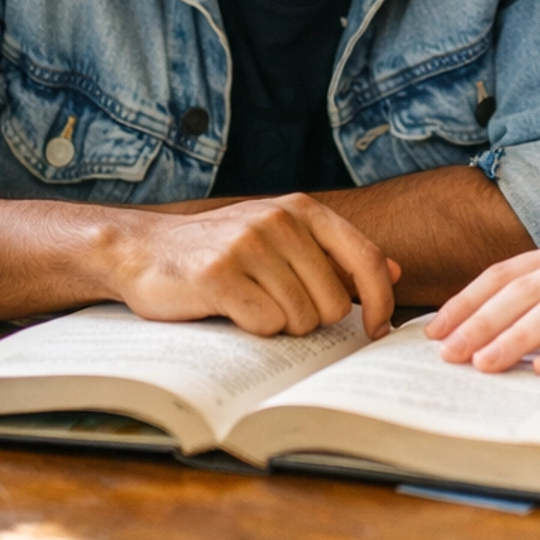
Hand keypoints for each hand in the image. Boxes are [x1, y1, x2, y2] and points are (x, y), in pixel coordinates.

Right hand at [106, 194, 399, 339]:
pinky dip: (253, 330)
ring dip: (280, 326)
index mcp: (303, 209)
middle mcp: (279, 220)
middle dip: (312, 320)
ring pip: (300, 319)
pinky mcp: (219, 275)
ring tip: (251, 305)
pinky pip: (265, 324)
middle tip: (278, 308)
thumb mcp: (281, 236)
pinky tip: (232, 312)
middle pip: (333, 303)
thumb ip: (335, 253)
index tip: (374, 330)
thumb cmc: (221, 251)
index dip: (380, 301)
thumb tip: (395, 272)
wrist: (144, 250)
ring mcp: (248, 245)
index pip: (367, 259)